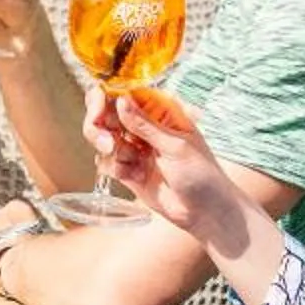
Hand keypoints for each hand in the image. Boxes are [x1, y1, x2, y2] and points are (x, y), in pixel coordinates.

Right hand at [89, 86, 242, 241]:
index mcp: (159, 110)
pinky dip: (117, 168)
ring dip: (112, 150)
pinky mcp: (128, 168)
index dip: (105, 97)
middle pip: (105, 112)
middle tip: (108, 143)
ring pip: (102, 137)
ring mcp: (134, 146)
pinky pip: (106, 161)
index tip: (99, 112)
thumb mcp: (175, 146)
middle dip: (99, 126)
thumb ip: (145, 125)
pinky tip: (138, 176)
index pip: (124, 92)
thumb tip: (120, 100)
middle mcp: (143, 124)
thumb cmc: (201, 174)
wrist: (205, 212)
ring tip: (133, 163)